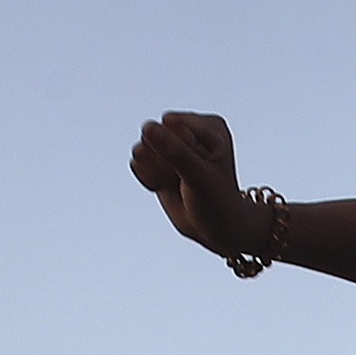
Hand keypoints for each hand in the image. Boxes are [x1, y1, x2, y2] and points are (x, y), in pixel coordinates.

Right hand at [130, 111, 262, 258]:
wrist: (217, 230)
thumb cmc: (218, 203)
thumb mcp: (199, 176)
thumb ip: (174, 151)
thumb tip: (147, 127)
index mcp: (208, 126)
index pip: (171, 124)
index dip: (178, 151)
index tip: (200, 170)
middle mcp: (189, 131)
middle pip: (154, 136)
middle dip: (166, 164)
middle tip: (189, 179)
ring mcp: (172, 145)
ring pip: (142, 150)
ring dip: (158, 173)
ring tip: (180, 183)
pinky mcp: (157, 160)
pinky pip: (137, 163)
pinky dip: (150, 179)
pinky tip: (168, 186)